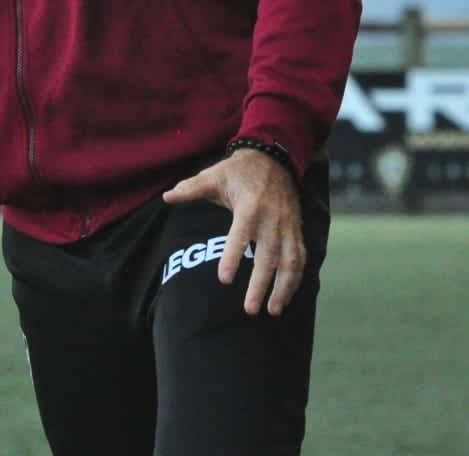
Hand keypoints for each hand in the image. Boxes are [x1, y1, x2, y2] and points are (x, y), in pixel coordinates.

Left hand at [162, 147, 304, 315]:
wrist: (274, 157)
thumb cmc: (239, 171)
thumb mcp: (214, 175)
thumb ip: (191, 188)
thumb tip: (167, 197)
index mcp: (249, 206)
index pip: (240, 235)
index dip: (232, 257)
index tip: (224, 279)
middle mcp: (272, 218)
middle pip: (268, 256)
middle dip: (261, 284)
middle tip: (249, 309)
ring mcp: (287, 226)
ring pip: (290, 261)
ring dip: (284, 288)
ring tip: (273, 311)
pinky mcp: (297, 229)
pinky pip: (301, 257)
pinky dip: (297, 278)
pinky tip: (287, 296)